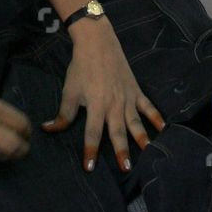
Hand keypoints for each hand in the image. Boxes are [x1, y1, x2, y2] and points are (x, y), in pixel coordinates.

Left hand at [43, 20, 164, 171]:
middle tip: (126, 169)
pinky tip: (163, 128)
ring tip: (149, 152)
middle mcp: (113, 104)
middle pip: (117, 131)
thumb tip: (48, 129)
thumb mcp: (69, 90)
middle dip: (121, 150)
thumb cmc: (81, 67)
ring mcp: (127, 97)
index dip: (90, 150)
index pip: (92, 133)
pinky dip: (156, 116)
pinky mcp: (135, 90)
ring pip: (135, 121)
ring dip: (142, 137)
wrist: (97, 42)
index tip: (90, 167)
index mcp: (96, 105)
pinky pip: (147, 106)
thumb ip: (63, 114)